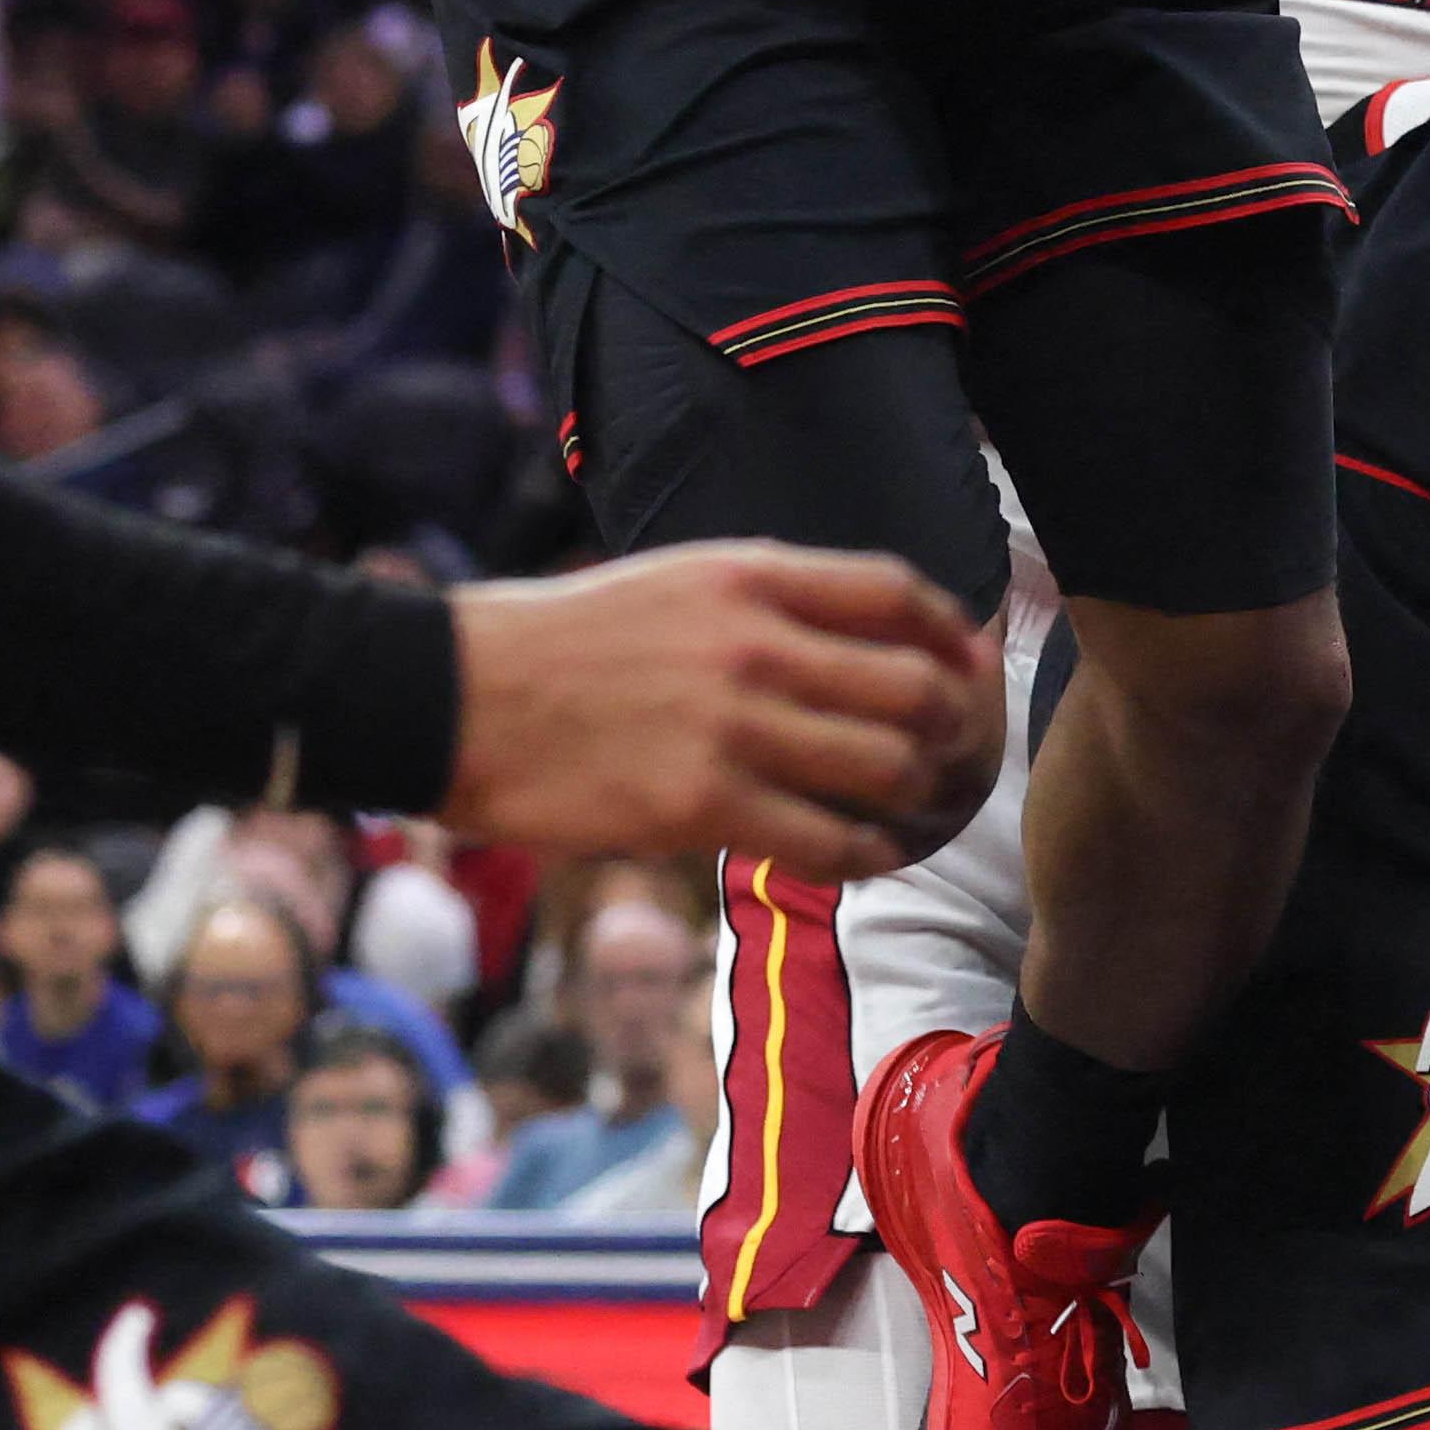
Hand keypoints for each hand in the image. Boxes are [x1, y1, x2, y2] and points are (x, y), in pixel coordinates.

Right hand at [441, 540, 995, 880]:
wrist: (460, 695)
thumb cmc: (558, 640)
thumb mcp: (671, 583)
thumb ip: (759, 604)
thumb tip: (847, 639)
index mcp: (745, 575)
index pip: (892, 590)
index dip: (949, 631)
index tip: (969, 661)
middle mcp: (754, 643)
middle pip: (911, 683)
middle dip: (951, 723)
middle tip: (952, 750)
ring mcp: (732, 727)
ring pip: (884, 765)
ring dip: (915, 792)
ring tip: (913, 806)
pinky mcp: (702, 807)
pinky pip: (828, 840)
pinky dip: (866, 853)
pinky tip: (866, 853)